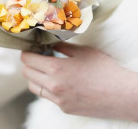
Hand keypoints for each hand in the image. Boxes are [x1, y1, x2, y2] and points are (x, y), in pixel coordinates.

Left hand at [21, 43, 137, 121]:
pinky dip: (46, 87)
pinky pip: (46, 96)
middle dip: (29, 62)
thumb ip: (61, 46)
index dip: (26, 51)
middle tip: (38, 55)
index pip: (27, 59)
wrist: (123, 95)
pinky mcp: (64, 108)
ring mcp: (58, 100)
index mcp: (56, 69)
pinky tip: (57, 80)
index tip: (31, 47)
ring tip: (45, 68)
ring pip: (33, 86)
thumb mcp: (82, 51)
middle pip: (26, 73)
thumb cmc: (104, 69)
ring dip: (34, 76)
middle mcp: (53, 86)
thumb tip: (47, 42)